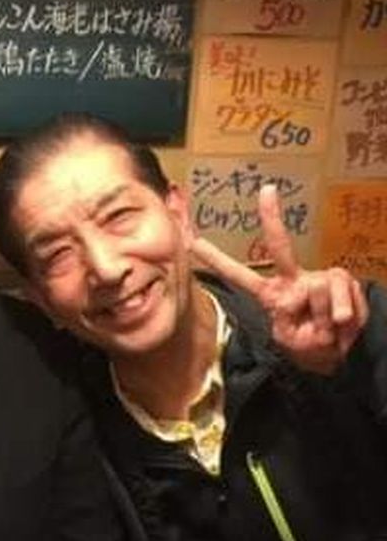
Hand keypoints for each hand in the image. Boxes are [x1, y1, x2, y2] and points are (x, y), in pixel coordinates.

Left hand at [190, 184, 367, 374]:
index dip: (217, 260)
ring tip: (328, 328)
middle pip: (279, 246)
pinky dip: (344, 314)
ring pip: (316, 289)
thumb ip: (294, 323)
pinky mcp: (337, 278)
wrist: (341, 350)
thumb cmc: (310, 343)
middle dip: (272, 217)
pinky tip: (342, 321)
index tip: (195, 241)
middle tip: (267, 190)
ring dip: (325, 318)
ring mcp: (313, 278)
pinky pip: (338, 295)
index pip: (239, 276)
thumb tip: (312, 293)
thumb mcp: (292, 341)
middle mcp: (290, 280)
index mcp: (270, 296)